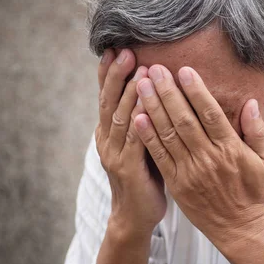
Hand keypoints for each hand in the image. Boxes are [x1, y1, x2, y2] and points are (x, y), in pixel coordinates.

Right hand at [95, 49, 166, 236]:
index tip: (117, 48)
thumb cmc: (146, 174)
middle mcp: (107, 139)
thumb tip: (157, 88)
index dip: (109, 73)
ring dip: (130, 94)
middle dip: (117, 76)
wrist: (136, 215)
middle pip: (109, 101)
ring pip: (121, 118)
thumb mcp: (142, 142)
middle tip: (127, 52)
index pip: (107, 96)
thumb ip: (145, 118)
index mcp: (110, 131)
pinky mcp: (128, 169)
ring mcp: (115, 154)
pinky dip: (139, 124)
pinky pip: (134, 143)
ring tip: (141, 72)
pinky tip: (146, 108)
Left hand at [133, 65, 263, 250]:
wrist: (239, 227)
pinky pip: (160, 157)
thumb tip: (251, 102)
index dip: (196, 91)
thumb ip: (256, 130)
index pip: (210, 113)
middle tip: (154, 69)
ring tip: (141, 85)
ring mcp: (190, 171)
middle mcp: (208, 158)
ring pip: (168, 135)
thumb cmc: (252, 190)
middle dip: (168, 92)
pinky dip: (148, 137)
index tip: (184, 70)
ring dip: (153, 108)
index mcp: (230, 149)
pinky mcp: (177, 184)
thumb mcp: (263, 159)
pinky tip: (138, 117)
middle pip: (184, 120)